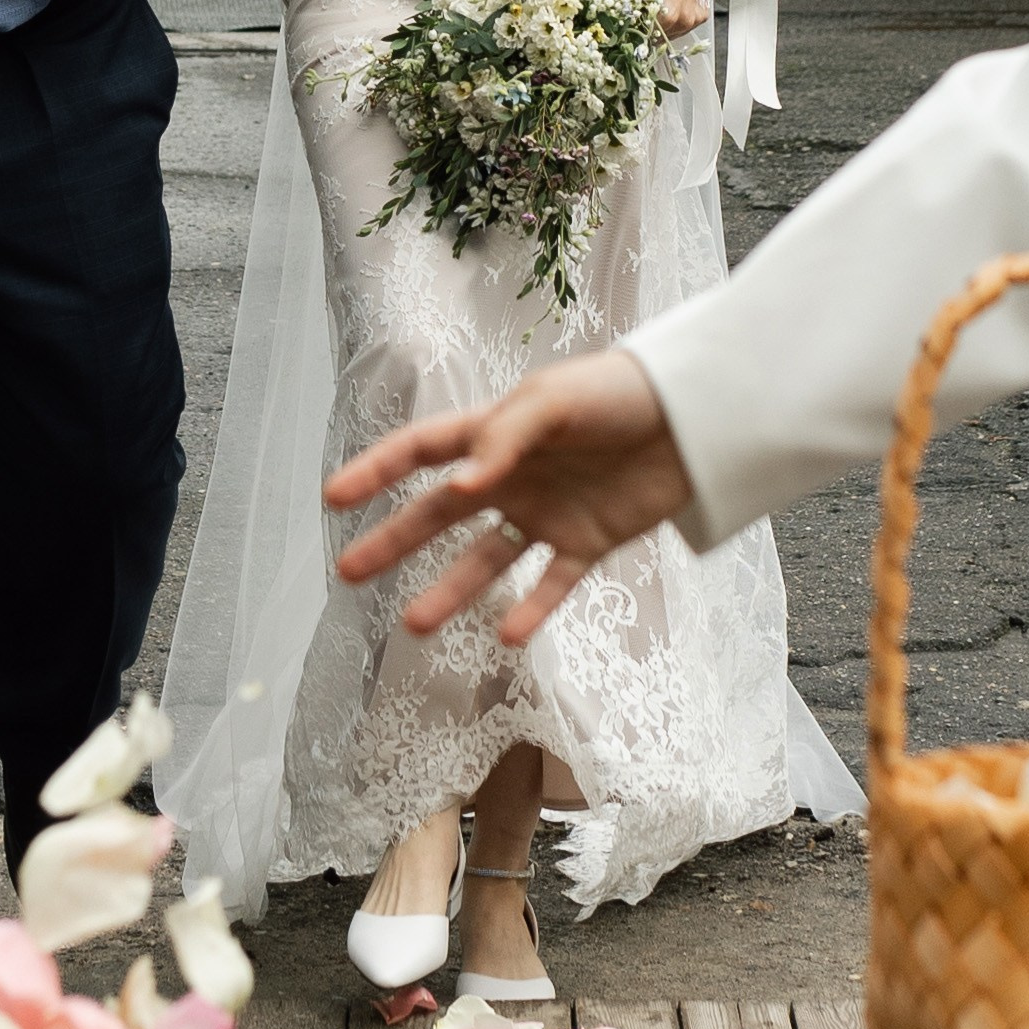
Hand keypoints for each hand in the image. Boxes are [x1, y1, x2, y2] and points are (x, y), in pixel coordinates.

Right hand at [326, 352, 691, 645]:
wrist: (694, 417)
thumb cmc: (618, 393)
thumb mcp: (554, 400)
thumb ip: (505, 437)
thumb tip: (460, 485)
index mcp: (497, 431)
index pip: (423, 450)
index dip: (377, 470)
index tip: (334, 497)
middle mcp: (513, 476)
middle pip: (440, 513)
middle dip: (393, 541)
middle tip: (348, 572)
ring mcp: (548, 513)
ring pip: (487, 559)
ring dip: (451, 590)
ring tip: (414, 624)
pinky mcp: (590, 543)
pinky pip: (553, 583)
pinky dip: (531, 610)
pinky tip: (505, 635)